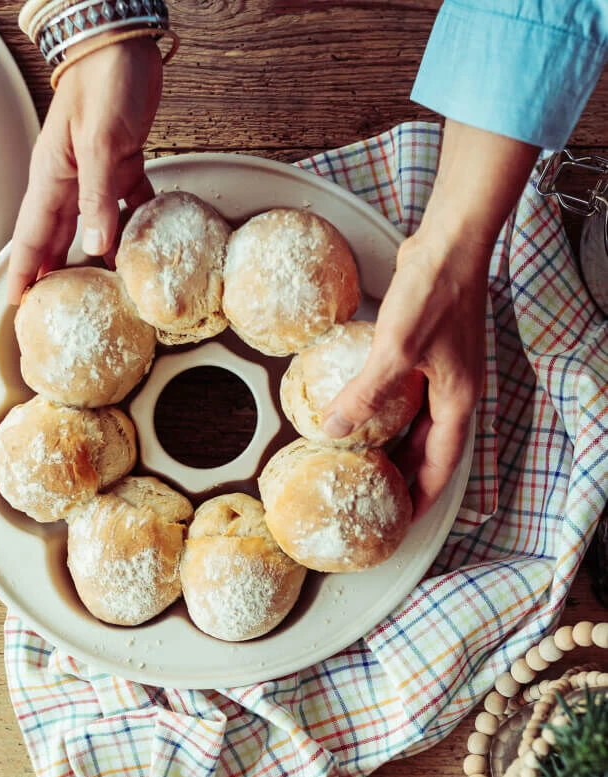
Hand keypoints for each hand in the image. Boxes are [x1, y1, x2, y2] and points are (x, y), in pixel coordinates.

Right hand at [7, 37, 162, 303]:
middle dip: (53, 271)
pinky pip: (125, 203)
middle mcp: (70, 179)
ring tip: (99, 285)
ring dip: (93, 253)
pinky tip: (140, 241)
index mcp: (53, 176)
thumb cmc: (105, 80)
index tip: (18, 301)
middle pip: (57, 235)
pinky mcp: (122, 163)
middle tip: (54, 304)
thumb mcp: (100, 144)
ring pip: (90, 223)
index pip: (32, 234)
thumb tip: (95, 247)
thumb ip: (97, 198)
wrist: (125, 42)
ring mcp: (95, 172)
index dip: (25, 269)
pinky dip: (132, 223)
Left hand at [325, 230, 489, 519]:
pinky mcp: (425, 352)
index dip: (423, 496)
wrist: (448, 245)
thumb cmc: (434, 294)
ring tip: (364, 462)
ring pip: (416, 421)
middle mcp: (453, 391)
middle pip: (429, 448)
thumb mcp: (396, 350)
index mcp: (456, 401)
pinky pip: (405, 394)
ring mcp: (440, 371)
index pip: (440, 465)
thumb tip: (334, 429)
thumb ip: (365, 393)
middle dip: (406, 475)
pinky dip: (386, 409)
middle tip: (377, 496)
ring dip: (394, 443)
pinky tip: (362, 410)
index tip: (402, 520)